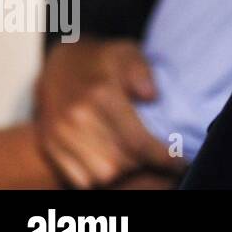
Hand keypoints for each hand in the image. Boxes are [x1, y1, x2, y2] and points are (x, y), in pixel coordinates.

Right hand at [35, 38, 184, 188]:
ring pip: (100, 175)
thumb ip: (142, 71)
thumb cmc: (102, 58)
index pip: (137, 141)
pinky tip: (116, 164)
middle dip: (145, 164)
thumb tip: (152, 96)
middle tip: (161, 157)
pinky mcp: (50, 145)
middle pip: (120, 163)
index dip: (163, 157)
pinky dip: (99, 178)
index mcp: (101, 96)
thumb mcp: (128, 52)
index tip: (181, 161)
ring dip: (123, 172)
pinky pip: (79, 179)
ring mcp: (60, 134)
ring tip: (139, 160)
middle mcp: (77, 118)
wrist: (59, 62)